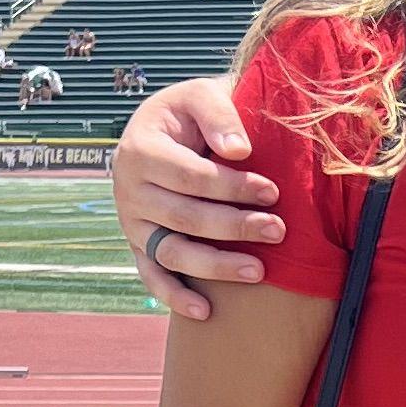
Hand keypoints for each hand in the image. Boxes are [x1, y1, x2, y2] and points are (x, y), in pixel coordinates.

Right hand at [114, 81, 286, 318]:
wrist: (167, 127)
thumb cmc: (190, 112)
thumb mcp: (201, 95)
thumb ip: (219, 115)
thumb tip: (238, 152)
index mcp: (140, 150)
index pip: (191, 177)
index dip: (232, 187)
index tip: (272, 192)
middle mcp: (128, 189)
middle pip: (185, 217)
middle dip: (234, 226)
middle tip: (278, 230)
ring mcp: (132, 222)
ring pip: (172, 251)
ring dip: (215, 265)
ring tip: (258, 271)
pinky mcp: (139, 245)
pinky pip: (152, 276)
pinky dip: (174, 296)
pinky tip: (203, 311)